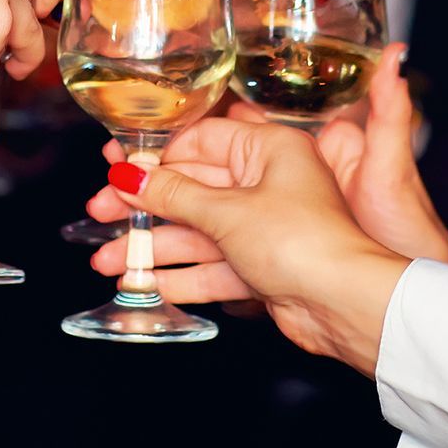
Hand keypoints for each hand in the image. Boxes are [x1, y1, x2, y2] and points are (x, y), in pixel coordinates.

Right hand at [90, 49, 447, 276]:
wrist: (347, 305)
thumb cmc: (306, 243)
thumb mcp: (228, 211)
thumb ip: (173, 194)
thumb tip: (130, 174)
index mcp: (270, 149)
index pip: (199, 143)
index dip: (153, 157)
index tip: (114, 168)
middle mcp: (269, 183)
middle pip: (192, 189)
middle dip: (144, 208)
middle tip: (99, 215)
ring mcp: (266, 227)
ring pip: (197, 232)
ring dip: (154, 248)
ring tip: (109, 262)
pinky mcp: (265, 267)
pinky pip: (214, 266)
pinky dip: (183, 275)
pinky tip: (148, 285)